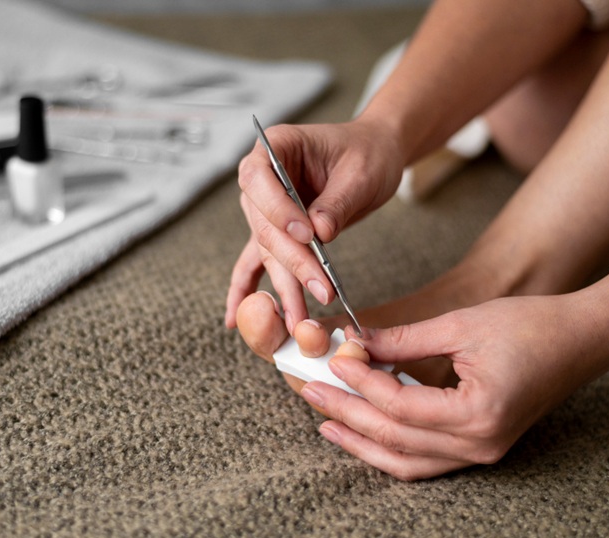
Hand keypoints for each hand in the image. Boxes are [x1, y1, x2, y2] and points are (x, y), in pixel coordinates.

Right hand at [225, 118, 403, 332]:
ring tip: (301, 319)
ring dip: (284, 284)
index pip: (259, 179)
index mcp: (275, 146)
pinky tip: (234, 319)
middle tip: (320, 288)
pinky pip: (256, 262)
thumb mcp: (361, 172)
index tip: (307, 234)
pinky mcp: (276, 232)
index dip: (278, 209)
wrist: (374, 156)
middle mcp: (260, 178)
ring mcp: (265, 208)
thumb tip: (319, 234)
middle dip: (292, 260)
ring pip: (266, 250)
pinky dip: (246, 289)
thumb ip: (338, 201)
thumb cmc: (367, 153)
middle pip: (263, 224)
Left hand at [300, 293, 608, 479]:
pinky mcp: (480, 448)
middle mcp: (480, 444)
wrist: (582, 339)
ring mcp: (482, 452)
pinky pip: (425, 461)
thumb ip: (404, 340)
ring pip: (406, 462)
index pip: (400, 406)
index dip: (361, 383)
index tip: (333, 359)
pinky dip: (390, 449)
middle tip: (310, 391)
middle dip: (348, 414)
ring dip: (362, 441)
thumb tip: (354, 342)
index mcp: (479, 413)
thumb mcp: (461, 324)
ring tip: (325, 420)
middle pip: (396, 439)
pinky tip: (363, 431)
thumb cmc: (531, 324)